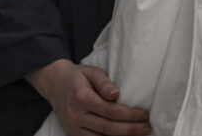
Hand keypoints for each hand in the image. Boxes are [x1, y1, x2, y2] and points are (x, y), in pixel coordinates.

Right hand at [25, 58, 151, 135]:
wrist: (54, 83)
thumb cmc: (78, 76)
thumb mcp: (92, 71)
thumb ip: (104, 82)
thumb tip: (116, 95)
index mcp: (81, 98)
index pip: (110, 111)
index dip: (130, 115)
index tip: (145, 115)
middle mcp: (75, 115)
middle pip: (108, 128)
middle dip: (131, 130)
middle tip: (147, 128)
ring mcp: (72, 127)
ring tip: (139, 134)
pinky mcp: (71, 134)